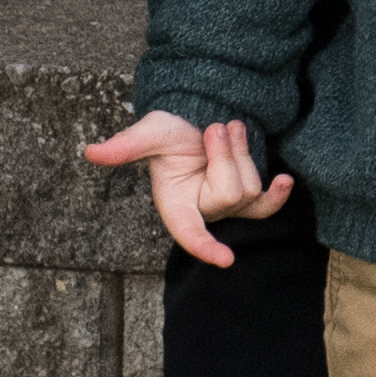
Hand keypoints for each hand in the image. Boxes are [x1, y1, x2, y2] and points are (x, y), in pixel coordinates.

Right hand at [84, 106, 278, 269]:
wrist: (197, 116)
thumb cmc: (169, 131)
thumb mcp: (148, 133)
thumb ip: (125, 146)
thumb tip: (91, 153)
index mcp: (174, 206)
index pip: (189, 233)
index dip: (205, 247)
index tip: (226, 260)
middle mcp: (202, 212)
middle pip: (231, 194)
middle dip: (225, 155)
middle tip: (212, 129)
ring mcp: (229, 207)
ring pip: (251, 188)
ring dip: (240, 150)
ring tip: (224, 130)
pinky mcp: (249, 197)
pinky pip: (269, 203)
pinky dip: (278, 192)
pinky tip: (284, 179)